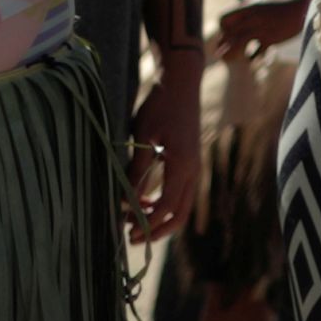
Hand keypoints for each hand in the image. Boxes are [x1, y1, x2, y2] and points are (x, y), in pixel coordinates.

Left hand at [126, 65, 201, 241]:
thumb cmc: (161, 106)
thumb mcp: (144, 137)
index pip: (168, 205)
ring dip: (160, 217)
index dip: (148, 222)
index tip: (127, 230)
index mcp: (183, 164)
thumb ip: (137, 170)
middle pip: (180, 212)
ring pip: (182, 204)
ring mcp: (194, 165)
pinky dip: (165, 203)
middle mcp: (193, 169)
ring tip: (134, 220)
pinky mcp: (190, 161)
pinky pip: (181, 191)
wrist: (181, 82)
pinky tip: (145, 201)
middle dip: (158, 229)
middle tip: (133, 238)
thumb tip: (127, 201)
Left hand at [216, 0, 307, 55]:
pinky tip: (254, 58)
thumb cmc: (282, 8)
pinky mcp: (271, 39)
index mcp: (248, 8)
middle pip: (227, 34)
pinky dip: (252, 58)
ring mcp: (261, 29)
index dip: (223, 28)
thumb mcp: (262, 7)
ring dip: (233, 54)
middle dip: (224, 45)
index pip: (223, 19)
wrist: (303, 7)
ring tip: (237, 58)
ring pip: (237, 44)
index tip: (230, 33)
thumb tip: (236, 25)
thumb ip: (249, 15)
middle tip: (228, 51)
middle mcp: (252, 18)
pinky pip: (256, 53)